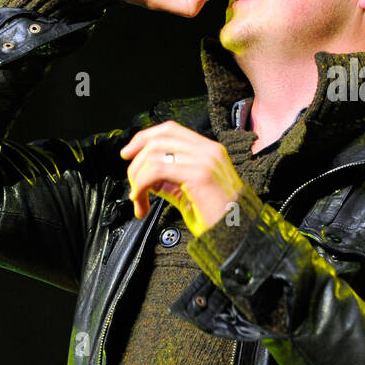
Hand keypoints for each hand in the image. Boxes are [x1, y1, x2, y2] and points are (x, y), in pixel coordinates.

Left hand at [120, 121, 243, 234]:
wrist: (237, 235)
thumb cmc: (217, 219)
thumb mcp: (188, 194)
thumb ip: (169, 181)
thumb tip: (146, 176)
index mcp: (208, 151)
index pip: (170, 130)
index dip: (144, 137)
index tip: (128, 153)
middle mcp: (208, 150)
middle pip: (159, 138)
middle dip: (136, 161)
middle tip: (132, 185)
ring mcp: (205, 160)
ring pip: (154, 153)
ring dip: (137, 177)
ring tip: (138, 198)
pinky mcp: (199, 175)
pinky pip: (157, 170)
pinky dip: (142, 184)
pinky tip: (142, 200)